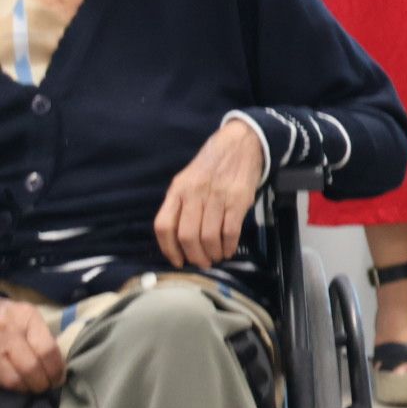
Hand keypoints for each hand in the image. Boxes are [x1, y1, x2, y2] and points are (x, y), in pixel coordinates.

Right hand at [0, 300, 64, 392]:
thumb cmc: (9, 315)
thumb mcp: (27, 316)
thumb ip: (41, 335)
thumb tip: (57, 364)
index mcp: (26, 317)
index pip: (47, 350)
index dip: (55, 369)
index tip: (60, 378)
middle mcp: (8, 330)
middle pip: (31, 367)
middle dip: (42, 382)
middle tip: (47, 386)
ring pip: (13, 379)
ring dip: (26, 388)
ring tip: (32, 387)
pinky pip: (1, 379)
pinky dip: (11, 386)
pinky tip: (17, 383)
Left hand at [154, 120, 264, 269]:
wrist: (241, 144)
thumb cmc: (212, 165)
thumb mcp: (188, 180)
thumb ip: (181, 204)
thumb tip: (179, 238)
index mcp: (178, 189)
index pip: (164, 225)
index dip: (168, 249)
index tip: (177, 261)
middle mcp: (194, 193)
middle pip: (187, 235)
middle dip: (194, 256)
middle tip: (201, 263)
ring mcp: (217, 196)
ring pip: (208, 236)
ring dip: (212, 253)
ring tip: (216, 257)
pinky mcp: (238, 200)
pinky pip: (230, 230)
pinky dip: (229, 245)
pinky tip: (229, 249)